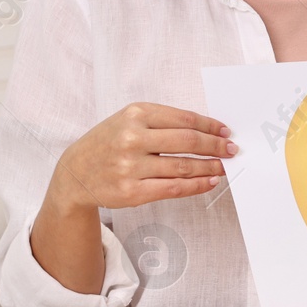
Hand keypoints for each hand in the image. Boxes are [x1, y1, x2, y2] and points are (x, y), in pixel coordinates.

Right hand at [49, 102, 237, 212]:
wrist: (75, 173)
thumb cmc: (108, 143)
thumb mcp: (128, 120)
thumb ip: (162, 122)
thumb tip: (205, 130)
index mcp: (135, 114)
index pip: (184, 119)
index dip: (210, 126)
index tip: (225, 132)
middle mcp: (132, 138)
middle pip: (188, 142)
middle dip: (215, 146)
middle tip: (232, 150)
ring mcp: (131, 166)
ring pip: (183, 167)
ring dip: (210, 168)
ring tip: (224, 167)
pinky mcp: (132, 192)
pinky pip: (174, 188)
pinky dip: (197, 186)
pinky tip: (209, 182)